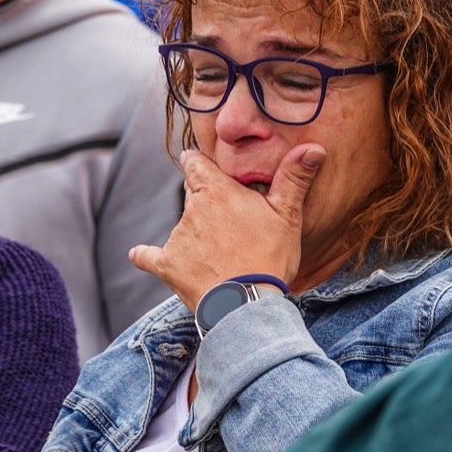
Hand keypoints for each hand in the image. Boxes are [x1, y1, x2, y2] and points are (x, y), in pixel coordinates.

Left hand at [128, 144, 324, 309]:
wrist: (245, 303)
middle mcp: (192, 209)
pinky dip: (145, 256)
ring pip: (181, 225)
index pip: (196, 163)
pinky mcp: (167, 264)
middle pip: (191, 193)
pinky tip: (138, 254)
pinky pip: (148, 256)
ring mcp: (177, 237)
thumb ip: (295, 179)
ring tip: (216, 249)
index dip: (196, 162)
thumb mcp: (288, 216)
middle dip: (202, 198)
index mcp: (217, 191)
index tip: (195, 161)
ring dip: (192, 231)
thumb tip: (314, 148)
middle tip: (222, 212)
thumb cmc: (269, 257)